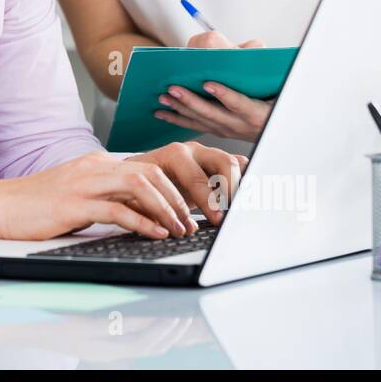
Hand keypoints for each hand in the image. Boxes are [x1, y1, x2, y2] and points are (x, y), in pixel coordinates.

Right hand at [0, 153, 196, 240]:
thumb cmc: (37, 205)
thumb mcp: (79, 196)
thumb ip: (108, 198)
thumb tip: (143, 214)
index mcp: (98, 164)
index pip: (148, 168)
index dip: (175, 189)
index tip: (189, 211)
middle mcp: (94, 167)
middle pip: (151, 172)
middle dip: (178, 198)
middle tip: (191, 223)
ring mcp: (84, 183)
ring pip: (140, 185)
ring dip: (166, 209)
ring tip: (179, 230)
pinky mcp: (73, 203)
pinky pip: (117, 209)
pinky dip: (142, 222)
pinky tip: (155, 234)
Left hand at [124, 141, 246, 224]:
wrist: (136, 174)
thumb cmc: (139, 187)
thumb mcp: (142, 198)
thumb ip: (158, 211)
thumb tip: (180, 229)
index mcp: (174, 155)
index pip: (198, 177)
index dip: (209, 200)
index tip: (217, 219)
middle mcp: (193, 151)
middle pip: (225, 162)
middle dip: (232, 190)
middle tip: (232, 214)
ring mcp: (207, 155)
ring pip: (236, 163)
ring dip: (241, 186)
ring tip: (239, 208)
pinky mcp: (217, 164)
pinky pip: (239, 167)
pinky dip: (244, 183)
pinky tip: (240, 201)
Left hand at [154, 30, 272, 141]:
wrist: (276, 126)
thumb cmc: (275, 99)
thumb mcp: (278, 85)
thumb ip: (264, 65)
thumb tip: (254, 46)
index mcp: (258, 113)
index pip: (239, 103)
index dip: (224, 94)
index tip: (208, 84)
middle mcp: (240, 125)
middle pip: (213, 113)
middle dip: (191, 101)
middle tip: (173, 88)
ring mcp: (228, 130)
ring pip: (200, 120)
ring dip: (180, 108)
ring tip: (164, 97)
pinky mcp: (217, 130)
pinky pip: (194, 125)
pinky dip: (177, 119)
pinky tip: (161, 112)